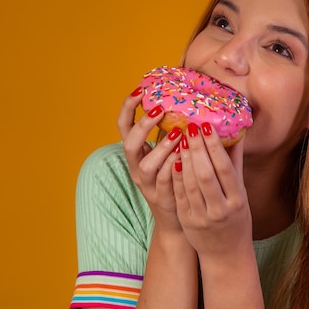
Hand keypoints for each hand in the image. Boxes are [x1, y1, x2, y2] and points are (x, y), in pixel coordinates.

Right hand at [117, 87, 183, 232]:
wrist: (176, 219)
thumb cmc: (175, 178)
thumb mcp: (167, 152)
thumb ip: (169, 131)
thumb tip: (183, 102)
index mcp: (136, 153)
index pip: (123, 126)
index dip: (128, 108)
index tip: (139, 90)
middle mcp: (136, 167)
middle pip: (129, 144)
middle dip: (143, 125)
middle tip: (159, 109)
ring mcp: (147, 184)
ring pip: (146, 164)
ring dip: (161, 146)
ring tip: (178, 132)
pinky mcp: (160, 198)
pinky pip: (164, 181)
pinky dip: (173, 167)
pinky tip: (185, 156)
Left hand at [172, 122, 252, 258]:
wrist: (226, 253)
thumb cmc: (236, 217)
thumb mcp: (241, 193)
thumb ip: (235, 164)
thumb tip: (236, 133)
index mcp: (237, 200)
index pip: (224, 168)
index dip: (214, 147)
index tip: (207, 126)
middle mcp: (220, 209)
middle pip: (206, 174)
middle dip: (197, 149)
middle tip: (190, 127)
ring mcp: (202, 216)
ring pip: (190, 184)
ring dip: (184, 159)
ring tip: (180, 139)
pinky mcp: (187, 221)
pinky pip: (179, 194)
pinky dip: (176, 176)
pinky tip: (173, 159)